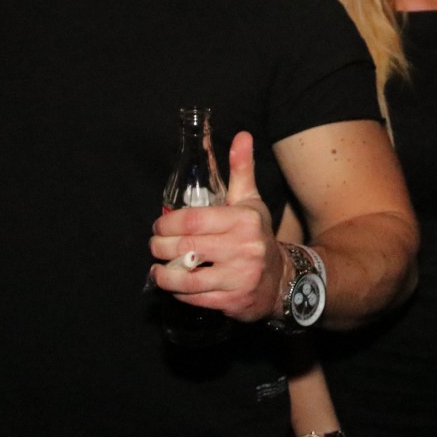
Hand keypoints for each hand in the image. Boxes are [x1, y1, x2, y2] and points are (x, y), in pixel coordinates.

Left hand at [149, 131, 284, 323]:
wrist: (283, 279)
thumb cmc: (258, 236)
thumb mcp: (251, 202)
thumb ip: (241, 169)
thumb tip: (241, 135)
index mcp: (243, 220)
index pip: (194, 220)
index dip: (168, 224)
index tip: (158, 226)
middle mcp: (243, 248)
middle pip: (186, 247)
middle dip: (160, 247)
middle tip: (154, 246)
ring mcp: (239, 277)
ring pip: (188, 278)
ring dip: (165, 274)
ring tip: (158, 269)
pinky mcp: (234, 301)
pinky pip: (196, 298)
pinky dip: (179, 293)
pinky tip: (175, 285)